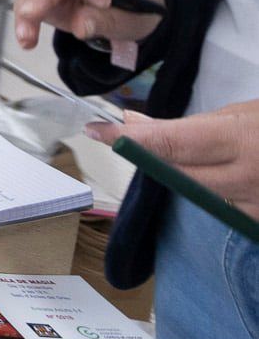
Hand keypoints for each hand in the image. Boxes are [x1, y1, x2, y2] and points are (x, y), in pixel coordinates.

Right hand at [13, 0, 163, 49]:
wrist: (128, 11)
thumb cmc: (133, 4)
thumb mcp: (133, 14)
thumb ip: (107, 20)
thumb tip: (79, 27)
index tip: (101, 1)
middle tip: (34, 15)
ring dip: (26, 11)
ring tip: (26, 37)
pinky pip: (27, 5)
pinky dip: (25, 23)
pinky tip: (27, 41)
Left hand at [87, 101, 258, 219]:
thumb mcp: (242, 114)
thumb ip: (189, 124)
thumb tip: (135, 123)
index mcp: (241, 140)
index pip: (169, 143)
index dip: (126, 138)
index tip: (96, 131)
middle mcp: (246, 178)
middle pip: (173, 174)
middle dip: (152, 156)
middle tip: (137, 139)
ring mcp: (253, 207)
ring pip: (193, 194)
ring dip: (186, 174)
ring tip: (214, 153)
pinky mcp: (258, 224)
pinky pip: (219, 209)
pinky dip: (212, 191)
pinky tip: (229, 175)